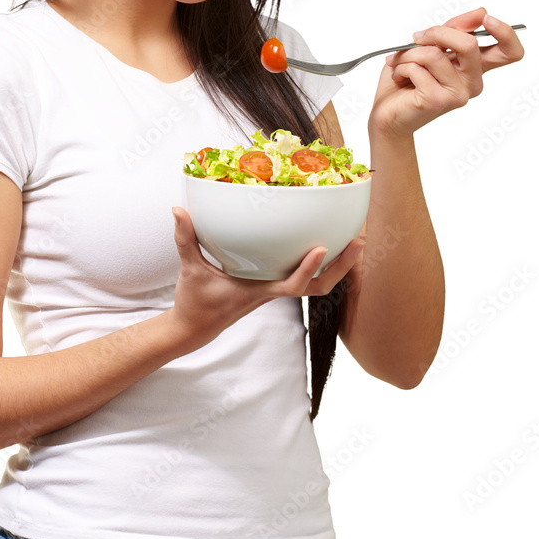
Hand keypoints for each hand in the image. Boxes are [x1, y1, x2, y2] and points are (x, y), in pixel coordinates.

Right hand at [166, 206, 364, 350]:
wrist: (195, 328)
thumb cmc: (195, 302)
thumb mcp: (189, 269)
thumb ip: (185, 240)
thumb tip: (178, 210)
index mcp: (258, 292)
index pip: (291, 285)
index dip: (309, 269)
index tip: (322, 248)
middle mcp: (273, 291)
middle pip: (319, 287)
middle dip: (341, 267)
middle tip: (359, 240)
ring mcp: (276, 290)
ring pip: (317, 284)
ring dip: (338, 265)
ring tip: (354, 239)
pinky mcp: (273, 286)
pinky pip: (305, 277)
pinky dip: (320, 263)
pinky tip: (326, 242)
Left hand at [368, 7, 524, 139]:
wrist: (386, 111)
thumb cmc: (406, 79)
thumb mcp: (429, 45)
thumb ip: (454, 29)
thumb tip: (480, 12)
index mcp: (475, 67)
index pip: (510, 52)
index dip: (505, 33)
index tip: (486, 18)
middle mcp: (472, 82)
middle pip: (470, 45)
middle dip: (439, 33)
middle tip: (417, 37)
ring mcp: (458, 94)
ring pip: (435, 54)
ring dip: (409, 53)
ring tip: (400, 63)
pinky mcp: (438, 100)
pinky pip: (418, 68)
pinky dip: (401, 66)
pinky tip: (399, 77)